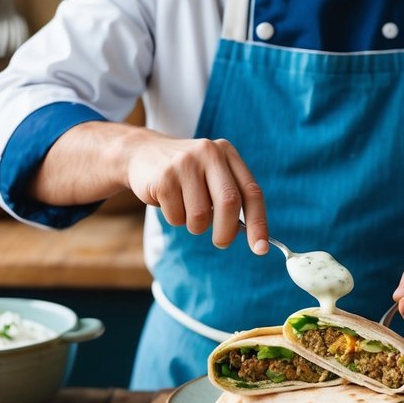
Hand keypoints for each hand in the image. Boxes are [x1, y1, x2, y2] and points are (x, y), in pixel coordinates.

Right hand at [125, 132, 268, 252]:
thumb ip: (230, 198)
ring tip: (186, 209)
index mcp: (228, 153)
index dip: (258, 223)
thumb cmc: (186, 175)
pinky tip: (168, 201)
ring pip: (200, 216)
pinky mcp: (164, 177)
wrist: (142, 153)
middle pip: (229, 203)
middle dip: (226, 232)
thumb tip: (247, 234)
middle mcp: (210, 153)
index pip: (252, 192)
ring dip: (195, 225)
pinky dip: (175, 218)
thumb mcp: (211, 175)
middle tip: (221, 243)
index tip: (261, 249)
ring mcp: (186, 163)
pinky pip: (177, 216)